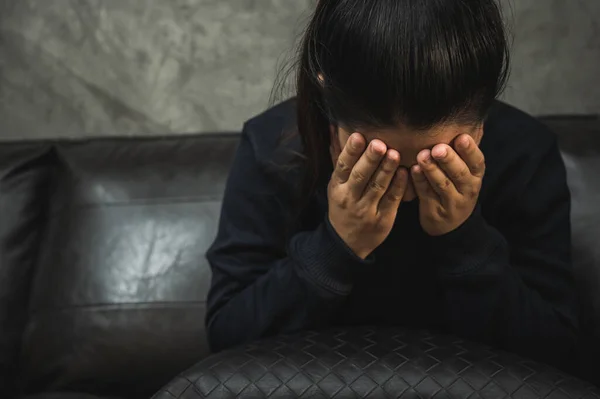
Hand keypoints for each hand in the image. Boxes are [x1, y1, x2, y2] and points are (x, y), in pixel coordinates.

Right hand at [328, 133, 408, 258]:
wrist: (347, 242)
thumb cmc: (342, 206)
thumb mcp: (335, 184)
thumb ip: (339, 156)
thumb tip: (336, 127)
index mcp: (337, 187)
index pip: (343, 167)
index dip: (350, 151)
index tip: (358, 135)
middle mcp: (350, 198)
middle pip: (360, 176)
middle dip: (370, 159)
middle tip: (379, 143)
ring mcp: (366, 210)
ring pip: (377, 187)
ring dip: (387, 170)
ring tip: (394, 153)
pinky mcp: (383, 219)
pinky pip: (391, 200)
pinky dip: (399, 186)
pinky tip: (406, 172)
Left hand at [411, 134, 484, 235]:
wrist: (450, 223)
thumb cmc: (455, 187)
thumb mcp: (465, 171)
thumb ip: (463, 152)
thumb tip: (469, 121)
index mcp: (476, 176)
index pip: (477, 162)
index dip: (470, 150)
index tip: (461, 137)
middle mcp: (468, 189)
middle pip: (460, 174)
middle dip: (449, 159)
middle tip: (438, 148)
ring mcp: (452, 202)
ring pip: (442, 185)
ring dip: (432, 170)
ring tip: (422, 156)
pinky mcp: (435, 211)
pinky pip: (427, 195)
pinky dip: (420, 182)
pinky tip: (412, 170)